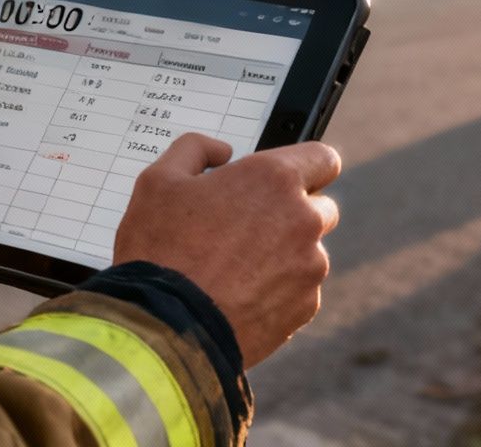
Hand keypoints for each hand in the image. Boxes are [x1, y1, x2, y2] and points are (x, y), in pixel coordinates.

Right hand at [114, 135, 340, 366]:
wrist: (164, 330)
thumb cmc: (160, 251)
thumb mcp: (158, 182)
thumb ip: (195, 150)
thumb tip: (221, 152)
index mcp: (274, 179)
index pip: (322, 158)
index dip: (304, 166)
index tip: (284, 179)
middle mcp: (303, 219)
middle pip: (320, 207)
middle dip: (292, 212)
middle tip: (249, 226)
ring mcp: (309, 267)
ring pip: (309, 252)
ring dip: (285, 254)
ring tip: (236, 269)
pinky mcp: (305, 308)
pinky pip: (300, 291)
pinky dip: (279, 291)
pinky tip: (240, 296)